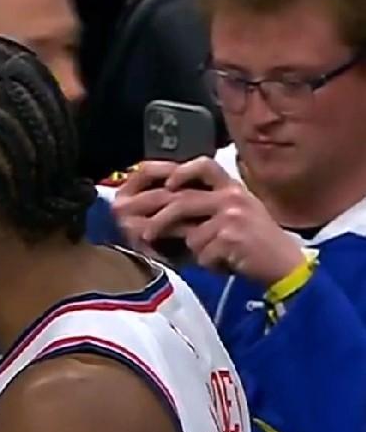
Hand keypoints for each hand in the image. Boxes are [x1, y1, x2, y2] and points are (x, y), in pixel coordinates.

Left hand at [112, 158, 304, 284]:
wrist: (285, 265)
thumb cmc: (255, 244)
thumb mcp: (235, 216)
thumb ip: (206, 210)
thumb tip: (163, 215)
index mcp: (233, 189)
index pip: (205, 166)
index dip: (182, 172)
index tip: (167, 185)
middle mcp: (233, 197)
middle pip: (183, 202)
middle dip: (159, 220)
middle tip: (144, 235)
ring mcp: (233, 216)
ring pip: (192, 234)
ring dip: (195, 250)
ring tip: (209, 256)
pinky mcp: (232, 238)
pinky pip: (203, 253)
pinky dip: (209, 264)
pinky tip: (227, 264)